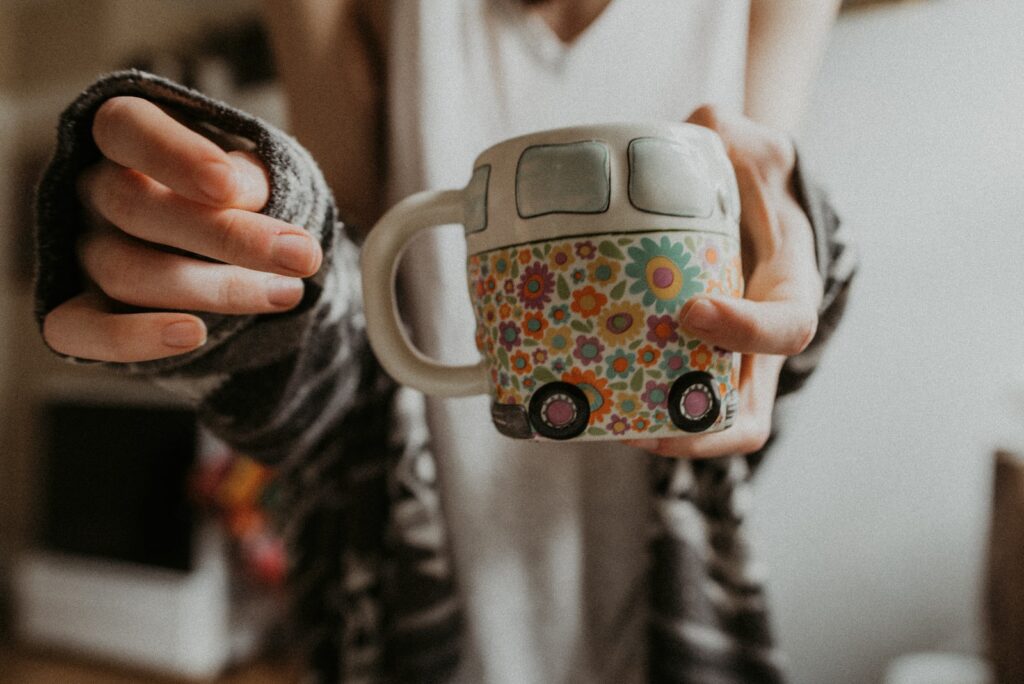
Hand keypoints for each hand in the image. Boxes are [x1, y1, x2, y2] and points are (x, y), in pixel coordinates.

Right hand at [42, 96, 322, 362]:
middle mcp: (91, 191)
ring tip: (287, 294)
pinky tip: (194, 334)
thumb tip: (240, 196)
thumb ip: (243, 178)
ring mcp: (80, 253)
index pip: (127, 129)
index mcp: (123, 138)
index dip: (175, 156)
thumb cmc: (232, 198)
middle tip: (302, 256)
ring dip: (213, 289)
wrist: (221, 257)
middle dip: (226, 236)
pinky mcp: (75, 314)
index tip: (229, 187)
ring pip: (125, 272)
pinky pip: (83, 332)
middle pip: (134, 206)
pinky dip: (135, 339)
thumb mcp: (246, 174)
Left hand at [628, 105, 822, 457]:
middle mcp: (761, 341)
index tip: (690, 311)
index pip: (788, 327)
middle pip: (751, 413)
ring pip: (711, 425)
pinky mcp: (692, 363)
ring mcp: (728, 361)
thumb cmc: (755, 182)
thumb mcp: (756, 150)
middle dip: (699, 431)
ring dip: (660, 437)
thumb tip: (700, 125)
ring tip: (601, 428)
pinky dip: (636, 412)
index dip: (746, 331)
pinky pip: (673, 404)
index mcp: (788, 288)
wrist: (750, 207)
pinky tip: (584, 402)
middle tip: (639, 427)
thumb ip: (732, 135)